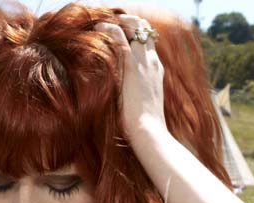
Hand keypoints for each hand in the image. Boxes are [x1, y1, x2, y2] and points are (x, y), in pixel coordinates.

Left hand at [94, 15, 166, 143]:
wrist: (149, 131)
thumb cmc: (143, 125)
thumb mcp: (142, 102)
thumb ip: (134, 91)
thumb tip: (121, 92)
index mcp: (156, 69)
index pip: (148, 40)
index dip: (134, 31)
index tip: (119, 31)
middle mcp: (152, 61)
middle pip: (144, 28)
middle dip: (128, 20)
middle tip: (110, 21)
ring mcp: (144, 62)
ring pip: (135, 25)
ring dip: (119, 20)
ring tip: (102, 23)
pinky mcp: (132, 66)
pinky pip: (119, 37)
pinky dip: (108, 28)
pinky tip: (97, 29)